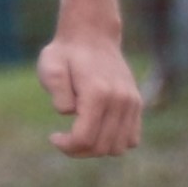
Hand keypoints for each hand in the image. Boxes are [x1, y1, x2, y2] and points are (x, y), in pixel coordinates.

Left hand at [42, 25, 144, 156]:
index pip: (85, 139)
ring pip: (119, 147)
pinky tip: (98, 130)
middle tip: (64, 139)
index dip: (66, 146)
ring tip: (81, 136)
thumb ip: (57, 91)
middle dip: (79, 151)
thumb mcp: (50, 66)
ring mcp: (132, 102)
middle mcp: (120, 99)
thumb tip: (69, 112)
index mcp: (98, 93)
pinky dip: (114, 142)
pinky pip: (132, 139)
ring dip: (98, 149)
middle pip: (102, 147)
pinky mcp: (137, 103)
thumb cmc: (66, 53)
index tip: (53, 137)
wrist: (92, 35)